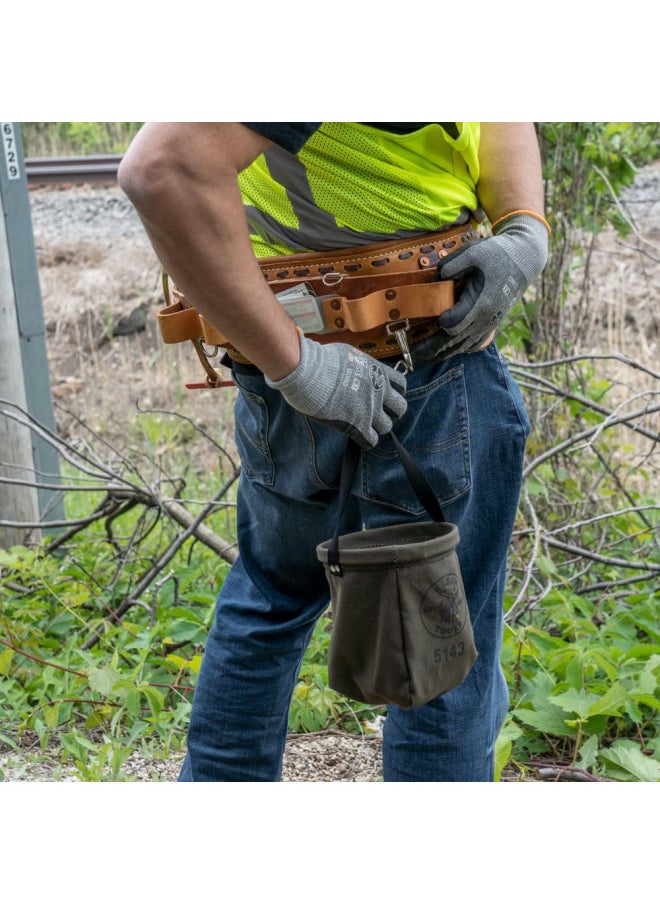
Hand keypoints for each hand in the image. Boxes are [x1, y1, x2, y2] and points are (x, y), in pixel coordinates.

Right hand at [266, 336, 406, 448]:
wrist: (309, 372)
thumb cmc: (322, 360)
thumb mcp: (350, 355)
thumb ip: (360, 366)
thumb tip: (357, 369)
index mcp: (378, 372)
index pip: (401, 385)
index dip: (394, 392)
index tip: (385, 395)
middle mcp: (379, 391)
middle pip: (400, 408)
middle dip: (391, 411)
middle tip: (378, 412)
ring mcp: (370, 410)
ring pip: (387, 426)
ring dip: (377, 427)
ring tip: (366, 425)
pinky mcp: (357, 425)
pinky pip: (371, 440)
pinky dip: (366, 440)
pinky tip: (358, 435)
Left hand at [413, 213, 548, 361]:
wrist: (524, 260)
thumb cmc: (498, 254)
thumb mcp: (475, 252)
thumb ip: (453, 264)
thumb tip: (435, 277)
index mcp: (481, 303)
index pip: (455, 324)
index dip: (442, 323)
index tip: (434, 318)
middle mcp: (485, 319)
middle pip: (453, 341)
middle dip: (431, 350)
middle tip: (411, 358)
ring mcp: (489, 324)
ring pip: (462, 346)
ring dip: (442, 353)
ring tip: (421, 360)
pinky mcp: (490, 324)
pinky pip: (472, 344)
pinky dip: (457, 349)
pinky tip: (443, 353)